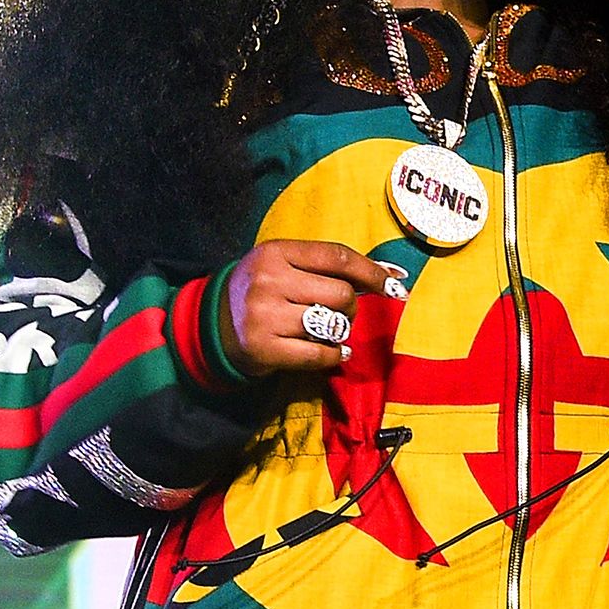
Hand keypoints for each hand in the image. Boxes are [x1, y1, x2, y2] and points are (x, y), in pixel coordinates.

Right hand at [221, 239, 396, 374]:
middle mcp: (269, 281)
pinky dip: (334, 356)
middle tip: (338, 313)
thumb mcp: (283, 265)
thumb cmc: (262, 291)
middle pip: (342, 294)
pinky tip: (333, 352)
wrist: (212, 324)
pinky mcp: (265, 349)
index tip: (396, 284)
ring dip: (340, 332)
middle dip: (350, 307)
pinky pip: (320, 355)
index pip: (338, 257)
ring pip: (333, 325)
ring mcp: (265, 316)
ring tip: (325, 331)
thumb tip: (392, 274)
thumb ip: (328, 267)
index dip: (373, 272)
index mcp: (276, 252)